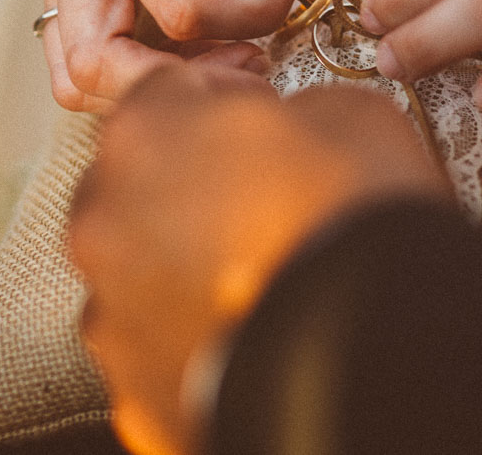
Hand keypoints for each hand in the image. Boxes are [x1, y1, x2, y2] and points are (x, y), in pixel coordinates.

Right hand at [0, 0, 303, 110]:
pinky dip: (132, 77)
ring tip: (227, 56)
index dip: (253, 9)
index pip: (183, 4)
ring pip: (79, 80)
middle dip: (190, 85)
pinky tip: (189, 47)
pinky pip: (79, 63)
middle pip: (104, 68)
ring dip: (156, 89)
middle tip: (255, 55)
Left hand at [70, 66, 450, 453]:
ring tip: (259, 278)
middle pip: (138, 184)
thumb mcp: (349, 113)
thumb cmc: (362, 223)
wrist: (376, 350)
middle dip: (189, 187)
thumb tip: (288, 130)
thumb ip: (288, 111)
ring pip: (139, 272)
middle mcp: (105, 218)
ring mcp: (112, 311)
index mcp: (145, 132)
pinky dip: (193, 337)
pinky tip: (251, 332)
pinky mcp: (133, 389)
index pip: (164, 92)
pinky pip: (156, 347)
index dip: (219, 100)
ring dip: (183, 266)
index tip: (256, 120)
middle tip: (259, 203)